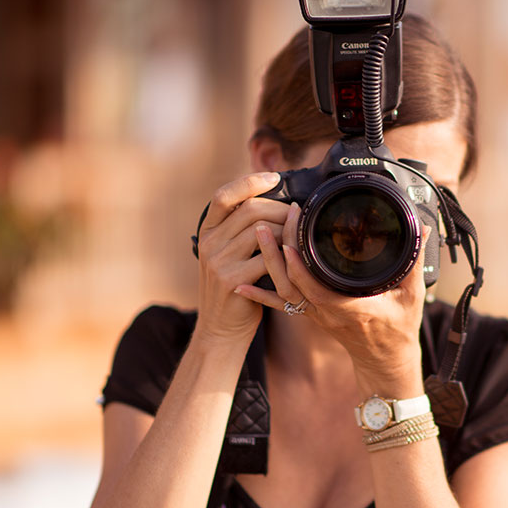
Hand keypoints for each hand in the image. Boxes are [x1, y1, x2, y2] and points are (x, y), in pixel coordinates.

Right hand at [194, 172, 289, 343]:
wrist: (222, 329)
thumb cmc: (236, 288)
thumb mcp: (230, 255)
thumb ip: (242, 230)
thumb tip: (274, 201)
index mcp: (207, 232)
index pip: (224, 196)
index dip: (249, 182)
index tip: (274, 177)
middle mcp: (209, 243)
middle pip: (250, 210)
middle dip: (280, 209)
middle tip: (299, 215)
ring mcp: (218, 262)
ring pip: (261, 231)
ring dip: (287, 231)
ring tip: (299, 236)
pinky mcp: (232, 280)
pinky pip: (267, 258)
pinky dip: (285, 255)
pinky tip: (295, 258)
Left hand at [235, 202, 430, 394]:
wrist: (385, 363)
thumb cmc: (399, 331)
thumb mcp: (412, 295)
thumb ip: (414, 261)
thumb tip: (421, 230)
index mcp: (350, 307)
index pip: (316, 286)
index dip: (298, 265)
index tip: (289, 238)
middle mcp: (327, 311)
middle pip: (293, 281)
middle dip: (279, 250)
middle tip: (272, 220)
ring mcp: (317, 314)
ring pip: (284, 289)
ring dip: (268, 261)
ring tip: (258, 232)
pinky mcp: (312, 315)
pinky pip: (282, 304)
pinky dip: (260, 294)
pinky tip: (241, 285)